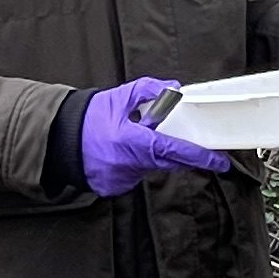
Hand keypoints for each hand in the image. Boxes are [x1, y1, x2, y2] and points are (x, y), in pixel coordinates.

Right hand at [80, 76, 231, 196]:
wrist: (60, 140)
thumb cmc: (89, 119)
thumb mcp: (120, 97)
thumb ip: (149, 91)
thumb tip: (174, 89)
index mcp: (132, 142)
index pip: (173, 150)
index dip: (199, 156)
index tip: (218, 161)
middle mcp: (128, 164)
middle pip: (167, 163)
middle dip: (178, 155)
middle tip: (185, 147)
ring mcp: (121, 179)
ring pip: (150, 169)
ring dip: (148, 156)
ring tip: (129, 141)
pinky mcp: (114, 188)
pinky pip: (133, 176)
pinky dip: (132, 165)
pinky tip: (119, 154)